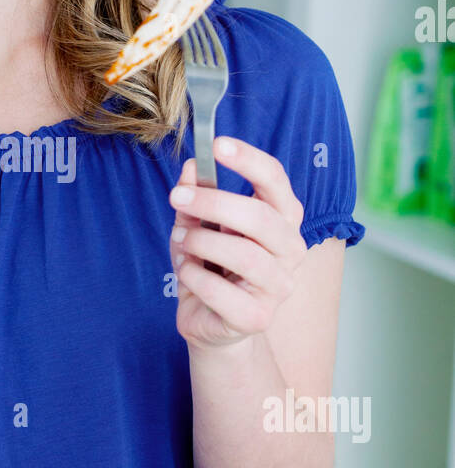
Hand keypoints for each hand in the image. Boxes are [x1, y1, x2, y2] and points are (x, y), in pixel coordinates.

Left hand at [168, 136, 307, 350]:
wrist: (212, 322)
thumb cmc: (211, 266)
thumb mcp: (198, 225)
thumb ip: (196, 196)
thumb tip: (192, 167)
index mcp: (282, 219)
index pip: (276, 181)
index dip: (249, 160)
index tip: (217, 145)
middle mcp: (290, 250)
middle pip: (260, 217)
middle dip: (213, 202)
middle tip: (177, 197)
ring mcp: (278, 287)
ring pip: (243, 254)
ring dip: (200, 242)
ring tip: (180, 242)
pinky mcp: (257, 317)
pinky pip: (221, 291)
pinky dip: (193, 276)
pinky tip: (185, 272)